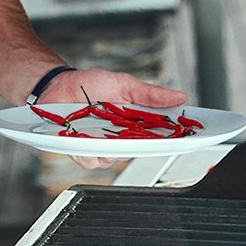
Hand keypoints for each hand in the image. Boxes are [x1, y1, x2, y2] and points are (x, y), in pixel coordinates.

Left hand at [39, 68, 187, 170]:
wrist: (58, 85)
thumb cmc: (90, 84)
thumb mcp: (124, 84)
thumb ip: (150, 94)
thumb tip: (180, 96)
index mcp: (134, 124)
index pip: (159, 136)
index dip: (174, 139)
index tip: (187, 136)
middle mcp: (120, 138)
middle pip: (139, 151)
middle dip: (140, 144)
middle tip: (134, 130)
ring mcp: (101, 146)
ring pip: (115, 159)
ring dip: (111, 146)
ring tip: (101, 127)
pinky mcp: (82, 151)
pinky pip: (91, 160)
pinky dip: (89, 150)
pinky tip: (84, 137)